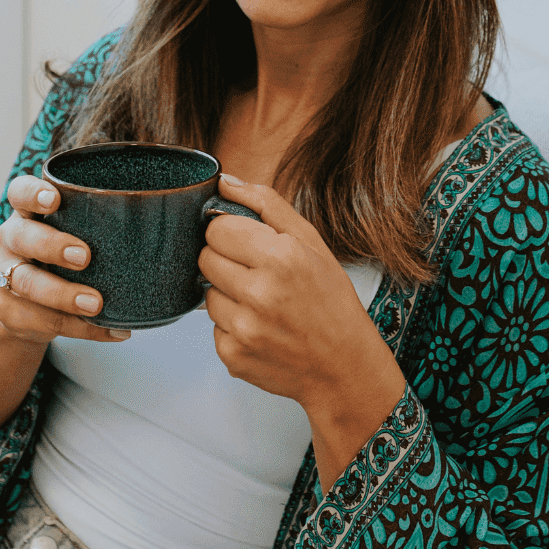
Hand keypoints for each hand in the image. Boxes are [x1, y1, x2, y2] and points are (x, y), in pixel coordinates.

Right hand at [0, 174, 130, 347]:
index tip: (54, 200)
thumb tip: (181, 218)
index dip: (32, 193)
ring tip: (95, 303)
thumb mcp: (74, 233)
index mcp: (28, 213)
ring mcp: (6, 277)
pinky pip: (43, 321)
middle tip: (85, 257)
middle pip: (21, 236)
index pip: (19, 192)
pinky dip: (80, 329)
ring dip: (64, 294)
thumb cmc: (64, 258)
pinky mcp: (10, 312)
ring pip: (27, 283)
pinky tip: (110, 330)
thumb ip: (105, 224)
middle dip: (52, 245)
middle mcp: (11, 240)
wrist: (27, 307)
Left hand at [199, 176, 405, 488]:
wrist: (344, 367)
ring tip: (262, 303)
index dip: (231, 232)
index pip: (217, 228)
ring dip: (227, 294)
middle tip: (256, 272)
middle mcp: (259, 294)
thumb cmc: (331, 302)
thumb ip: (266, 204)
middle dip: (225, 260)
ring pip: (206, 294)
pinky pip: (213, 328)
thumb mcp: (312, 242)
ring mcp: (243, 329)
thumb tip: (225, 181)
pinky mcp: (232, 356)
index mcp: (280, 257)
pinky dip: (232, 325)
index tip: (248, 242)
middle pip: (205, 258)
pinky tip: (261, 327)